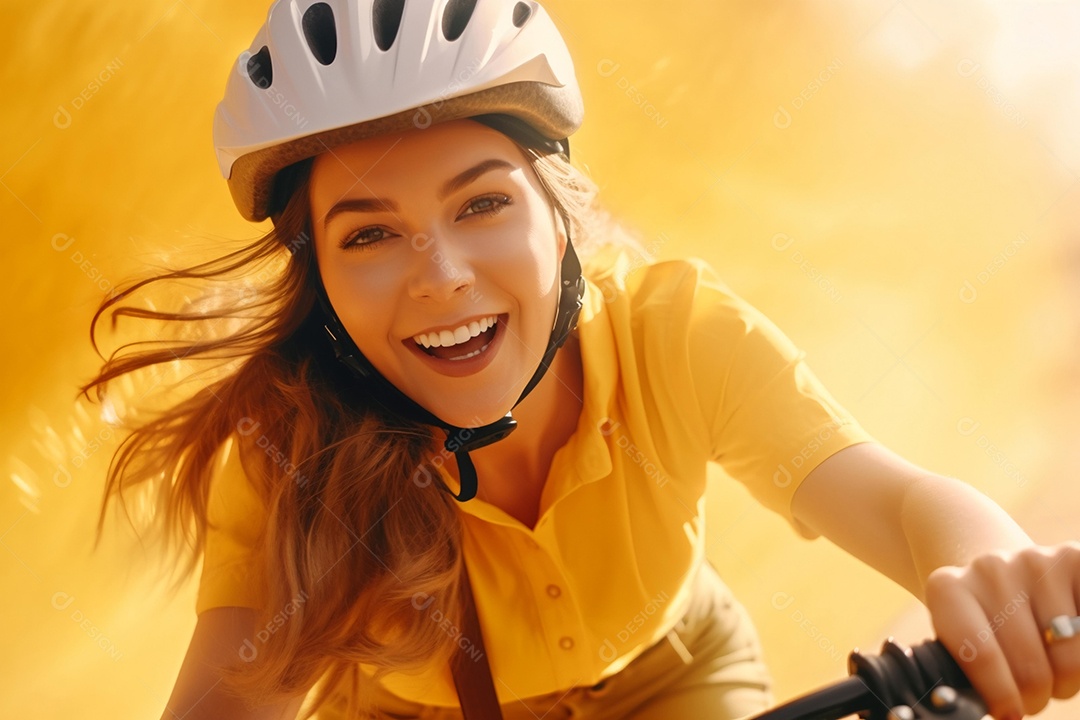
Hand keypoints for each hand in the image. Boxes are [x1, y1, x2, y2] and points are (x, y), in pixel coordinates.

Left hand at [924, 541, 1079, 718]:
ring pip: (1069, 657)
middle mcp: (989, 568)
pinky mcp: (1073, 558)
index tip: (1011, 714)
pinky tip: (1070, 647)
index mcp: (948, 589)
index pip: (979, 655)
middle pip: (1029, 665)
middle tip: (1031, 695)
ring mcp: (1034, 561)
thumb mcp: (959, 639)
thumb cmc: (983, 621)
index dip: (1002, 696)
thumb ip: (967, 668)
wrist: (1004, 572)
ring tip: (1051, 672)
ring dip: (1065, 680)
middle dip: (1034, 695)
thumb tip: (1000, 709)